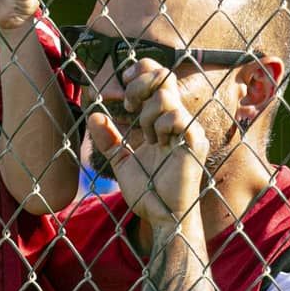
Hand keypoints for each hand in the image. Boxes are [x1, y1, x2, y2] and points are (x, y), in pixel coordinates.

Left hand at [84, 59, 207, 224]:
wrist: (163, 218)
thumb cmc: (149, 193)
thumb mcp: (122, 162)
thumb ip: (109, 140)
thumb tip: (94, 115)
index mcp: (165, 120)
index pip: (159, 76)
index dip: (141, 71)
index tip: (124, 84)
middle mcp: (179, 120)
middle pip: (164, 75)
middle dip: (139, 85)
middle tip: (128, 105)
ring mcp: (189, 130)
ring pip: (165, 96)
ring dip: (147, 114)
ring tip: (147, 137)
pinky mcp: (195, 143)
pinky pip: (178, 118)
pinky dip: (161, 126)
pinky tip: (159, 143)